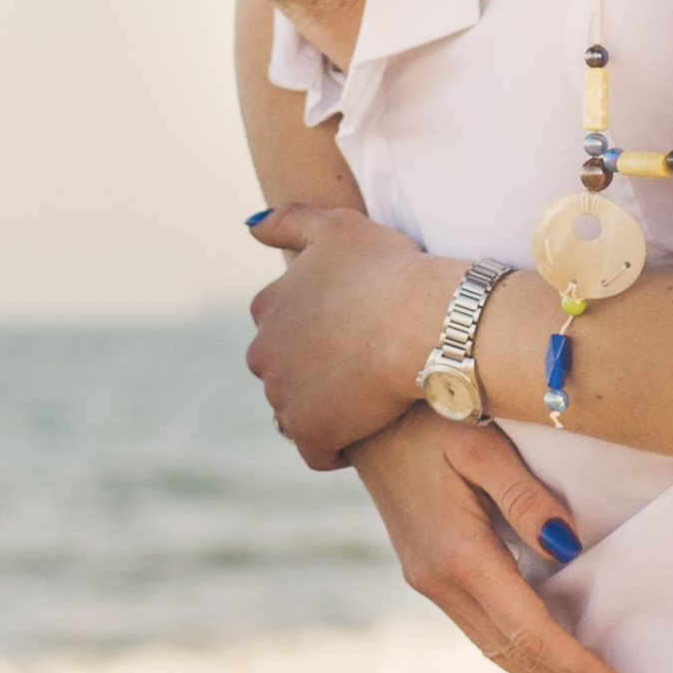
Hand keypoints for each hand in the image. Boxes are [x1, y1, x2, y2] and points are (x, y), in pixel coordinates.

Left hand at [246, 205, 453, 470]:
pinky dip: (336, 448)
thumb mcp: (337, 226)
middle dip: (312, 374)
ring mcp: (281, 396)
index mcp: (265, 307)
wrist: (422, 322)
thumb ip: (290, 221)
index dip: (315, 334)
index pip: (279, 329)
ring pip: (298, 412)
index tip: (348, 336)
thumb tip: (250, 226)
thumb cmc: (388, 269)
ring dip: (326, 410)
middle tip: (362, 370)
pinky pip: (316, 452)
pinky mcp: (308, 432)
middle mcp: (262, 353)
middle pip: (284, 373)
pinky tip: (365, 433)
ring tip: (369, 400)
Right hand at [347, 414, 641, 672]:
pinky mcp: (429, 575)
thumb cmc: (429, 412)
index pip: (530, 630)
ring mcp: (430, 582)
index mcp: (458, 555)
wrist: (360, 410)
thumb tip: (566, 551)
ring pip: (495, 652)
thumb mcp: (480, 442)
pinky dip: (520, 661)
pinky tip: (544, 672)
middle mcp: (440, 582)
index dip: (577, 667)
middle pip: (515, 655)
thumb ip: (525, 497)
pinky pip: (482, 633)